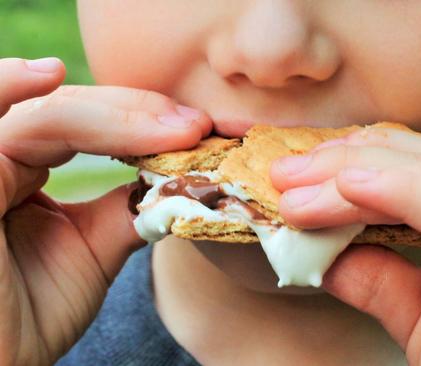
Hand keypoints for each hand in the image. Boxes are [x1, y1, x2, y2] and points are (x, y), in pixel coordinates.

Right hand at [0, 57, 211, 364]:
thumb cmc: (29, 314)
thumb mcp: (92, 250)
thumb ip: (126, 206)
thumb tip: (181, 174)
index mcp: (22, 168)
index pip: (88, 125)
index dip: (144, 123)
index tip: (200, 131)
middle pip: (71, 110)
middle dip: (139, 115)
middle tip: (194, 127)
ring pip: (43, 114)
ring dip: (112, 115)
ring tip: (169, 125)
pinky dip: (8, 89)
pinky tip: (48, 76)